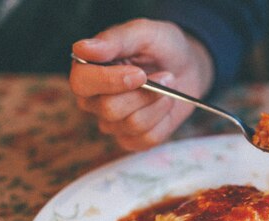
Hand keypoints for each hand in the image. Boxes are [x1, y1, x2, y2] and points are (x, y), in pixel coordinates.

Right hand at [69, 19, 214, 150]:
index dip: (110, 81)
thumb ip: (114, 40)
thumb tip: (81, 49)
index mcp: (87, 70)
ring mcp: (112, 123)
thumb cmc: (162, 47)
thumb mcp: (143, 33)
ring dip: (158, 104)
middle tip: (166, 76)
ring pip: (132, 124)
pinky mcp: (133, 140)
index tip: (141, 74)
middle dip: (145, 93)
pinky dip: (165, 121)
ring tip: (168, 86)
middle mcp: (93, 100)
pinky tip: (166, 105)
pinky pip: (148, 139)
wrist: (188, 66)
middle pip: (110, 109)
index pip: (82, 83)